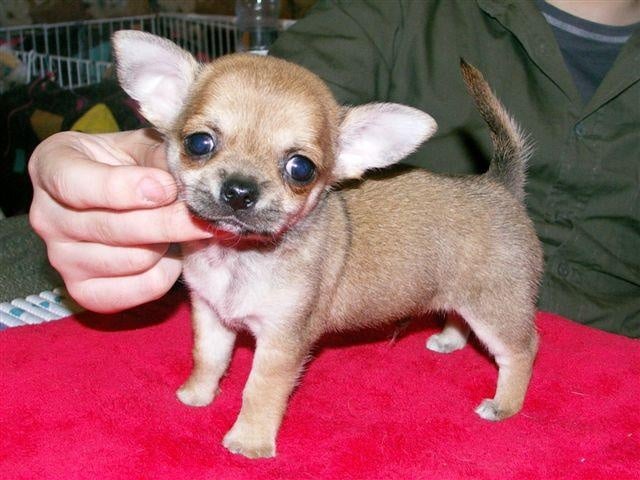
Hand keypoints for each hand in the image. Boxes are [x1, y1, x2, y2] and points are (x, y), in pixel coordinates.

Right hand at [28, 129, 212, 312]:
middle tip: (203, 213)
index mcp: (51, 166)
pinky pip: (140, 287)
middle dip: (168, 220)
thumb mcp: (142, 146)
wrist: (122, 198)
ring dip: (167, 243)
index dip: (126, 188)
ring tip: (176, 227)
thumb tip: (188, 183)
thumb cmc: (131, 165)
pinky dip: (166, 272)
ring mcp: (61, 258)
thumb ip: (160, 158)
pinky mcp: (84, 291)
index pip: (76, 184)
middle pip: (113, 228)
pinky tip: (168, 252)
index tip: (166, 187)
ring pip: (132, 259)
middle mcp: (45, 216)